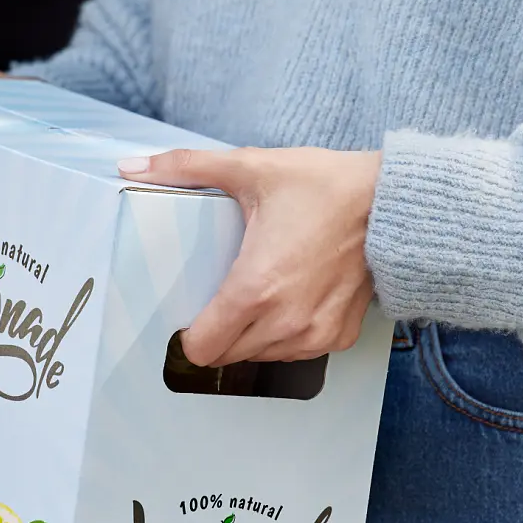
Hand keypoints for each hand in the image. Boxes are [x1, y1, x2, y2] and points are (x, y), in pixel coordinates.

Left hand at [118, 147, 380, 365]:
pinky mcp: (338, 337)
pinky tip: (291, 301)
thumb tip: (132, 165)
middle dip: (218, 333)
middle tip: (223, 297)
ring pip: (261, 356)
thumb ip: (186, 167)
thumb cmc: (325, 186)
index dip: (188, 333)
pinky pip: (296, 352)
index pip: (202, 348)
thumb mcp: (250, 168)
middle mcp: (284, 322)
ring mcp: (314, 335)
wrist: (391, 203)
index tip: (190, 313)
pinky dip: (287, 336)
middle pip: (227, 356)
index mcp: (254, 289)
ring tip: (260, 296)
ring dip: (252, 337)